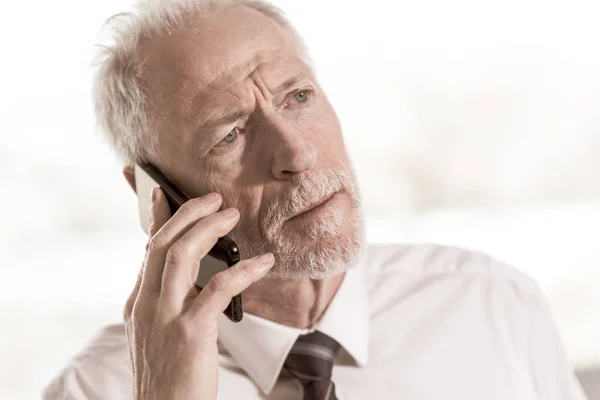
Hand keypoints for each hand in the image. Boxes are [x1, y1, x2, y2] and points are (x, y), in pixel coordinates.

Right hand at [124, 188, 273, 399]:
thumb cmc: (169, 378)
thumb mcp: (158, 334)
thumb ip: (167, 302)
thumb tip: (190, 276)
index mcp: (139, 303)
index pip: (148, 251)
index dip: (158, 219)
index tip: (165, 194)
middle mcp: (146, 305)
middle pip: (162, 243)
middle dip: (187, 214)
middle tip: (212, 199)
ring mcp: (165, 317)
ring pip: (181, 255)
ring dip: (207, 228)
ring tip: (230, 215)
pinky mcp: (190, 332)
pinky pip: (218, 288)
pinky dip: (242, 271)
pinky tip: (263, 262)